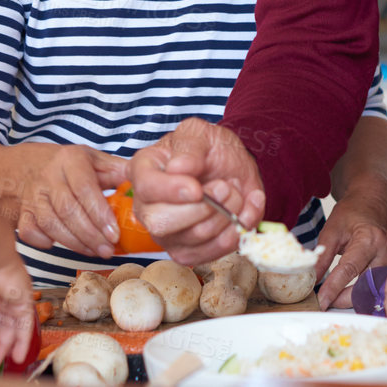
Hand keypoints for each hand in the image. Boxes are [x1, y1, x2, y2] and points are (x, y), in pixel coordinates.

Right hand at [16, 144, 131, 258]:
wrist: (27, 165)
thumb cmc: (67, 165)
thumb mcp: (92, 159)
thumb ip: (116, 170)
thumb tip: (140, 182)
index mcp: (70, 159)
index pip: (85, 189)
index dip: (100, 214)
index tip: (114, 234)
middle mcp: (49, 176)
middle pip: (69, 210)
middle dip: (91, 235)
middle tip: (108, 250)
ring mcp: (32, 196)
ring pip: (51, 224)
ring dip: (75, 243)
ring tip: (95, 252)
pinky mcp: (22, 213)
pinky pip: (30, 232)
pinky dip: (46, 242)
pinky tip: (65, 245)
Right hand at [129, 118, 264, 264]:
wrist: (231, 168)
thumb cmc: (208, 149)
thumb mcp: (200, 133)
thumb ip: (190, 147)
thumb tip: (179, 168)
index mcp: (144, 170)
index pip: (146, 187)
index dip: (172, 190)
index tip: (197, 188)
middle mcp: (147, 206)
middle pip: (162, 222)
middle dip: (205, 207)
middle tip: (225, 186)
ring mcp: (166, 234)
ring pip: (194, 237)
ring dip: (226, 214)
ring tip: (235, 193)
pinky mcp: (188, 252)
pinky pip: (211, 253)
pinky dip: (235, 232)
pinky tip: (242, 211)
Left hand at [313, 186, 386, 309]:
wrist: (370, 202)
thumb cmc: (352, 213)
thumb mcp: (332, 230)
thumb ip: (323, 256)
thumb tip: (312, 279)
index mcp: (368, 239)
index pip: (349, 269)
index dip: (334, 287)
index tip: (321, 300)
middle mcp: (384, 253)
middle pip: (364, 285)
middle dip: (344, 298)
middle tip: (325, 302)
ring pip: (371, 290)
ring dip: (352, 298)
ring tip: (333, 300)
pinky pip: (376, 287)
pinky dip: (361, 293)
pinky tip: (346, 295)